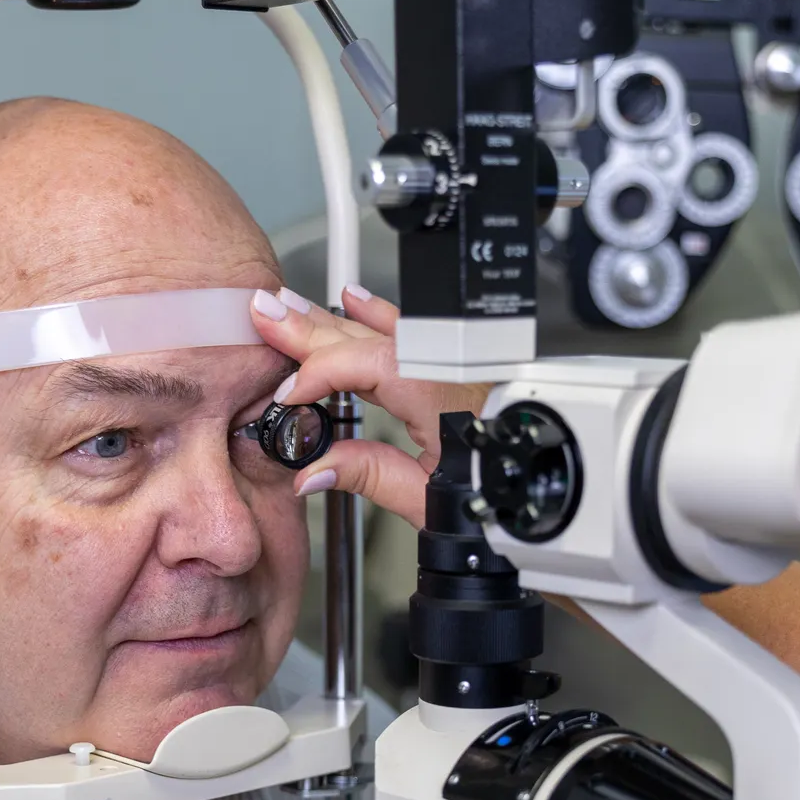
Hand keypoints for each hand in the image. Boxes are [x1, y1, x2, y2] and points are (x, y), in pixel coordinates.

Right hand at [250, 285, 488, 528]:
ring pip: (383, 333)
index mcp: (442, 397)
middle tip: (265, 315)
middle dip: (310, 328)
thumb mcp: (427, 500)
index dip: (319, 374)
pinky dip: (379, 317)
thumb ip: (367, 477)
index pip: (367, 364)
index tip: (288, 397)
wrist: (535, 490)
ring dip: (332, 321)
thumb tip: (311, 472)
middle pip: (367, 339)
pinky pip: (410, 333)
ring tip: (288, 308)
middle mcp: (448, 371)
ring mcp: (452, 367)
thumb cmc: (495, 499)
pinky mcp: (452, 372)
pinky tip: (354, 299)